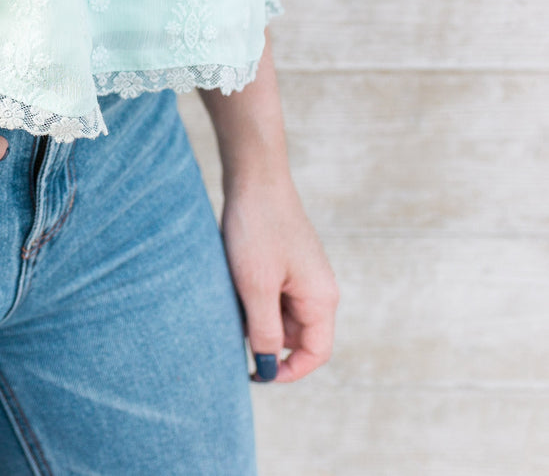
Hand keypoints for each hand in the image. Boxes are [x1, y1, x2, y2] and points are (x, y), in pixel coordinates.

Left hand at [221, 174, 339, 382]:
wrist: (254, 179)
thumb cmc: (257, 229)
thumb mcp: (256, 286)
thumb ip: (264, 330)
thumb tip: (266, 365)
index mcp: (322, 299)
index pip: (315, 353)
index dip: (287, 370)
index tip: (254, 374)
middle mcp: (318, 290)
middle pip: (295, 335)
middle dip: (264, 338)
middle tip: (231, 323)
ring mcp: (303, 275)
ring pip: (279, 314)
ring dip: (255, 315)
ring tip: (230, 293)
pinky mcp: (285, 263)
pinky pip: (271, 294)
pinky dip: (252, 296)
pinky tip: (232, 280)